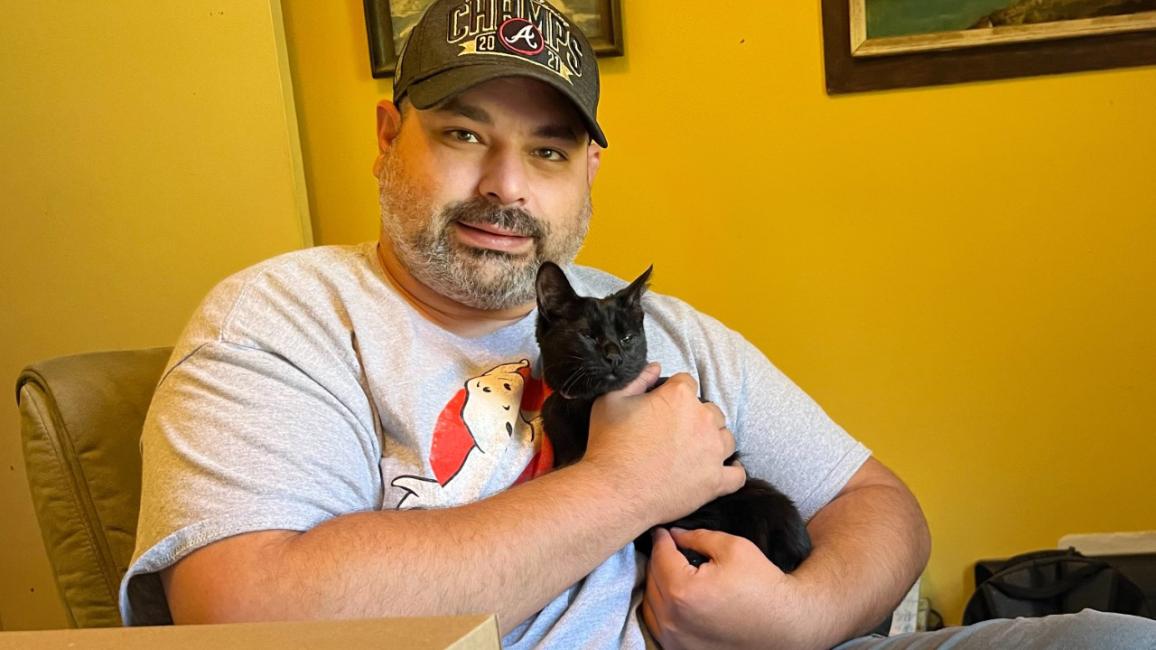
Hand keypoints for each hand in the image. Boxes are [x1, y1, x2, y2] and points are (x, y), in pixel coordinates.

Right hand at [583, 365, 745, 525]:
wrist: (613, 493)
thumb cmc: (609, 446)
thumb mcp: (609, 400)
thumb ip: (637, 378)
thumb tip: (656, 367)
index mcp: (679, 396)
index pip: (687, 383)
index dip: (673, 393)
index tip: (662, 407)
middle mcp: (702, 419)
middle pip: (710, 410)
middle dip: (695, 417)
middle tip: (674, 433)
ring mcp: (712, 451)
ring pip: (725, 438)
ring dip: (713, 440)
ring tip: (694, 451)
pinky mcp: (715, 481)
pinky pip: (737, 474)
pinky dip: (731, 471)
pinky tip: (722, 468)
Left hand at [642, 528, 818, 649]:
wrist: (784, 624)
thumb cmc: (762, 585)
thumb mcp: (733, 548)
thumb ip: (697, 536)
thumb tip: (674, 534)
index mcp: (683, 590)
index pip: (659, 556)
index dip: (662, 538)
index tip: (664, 530)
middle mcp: (673, 619)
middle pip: (651, 579)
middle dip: (659, 560)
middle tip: (670, 548)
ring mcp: (674, 639)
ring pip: (650, 603)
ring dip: (657, 584)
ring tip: (672, 571)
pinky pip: (658, 624)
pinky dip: (662, 608)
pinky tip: (675, 596)